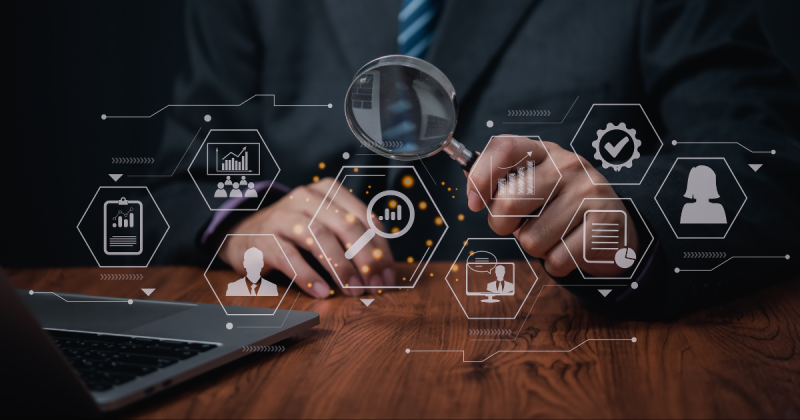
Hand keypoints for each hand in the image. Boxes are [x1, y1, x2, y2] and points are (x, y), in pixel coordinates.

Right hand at [220, 178, 395, 297]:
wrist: (245, 236)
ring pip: (320, 239)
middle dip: (365, 259)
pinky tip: (322, 292)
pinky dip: (308, 276)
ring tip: (353, 291)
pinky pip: (290, 257)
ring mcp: (283, 215)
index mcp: (329, 191)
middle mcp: (306, 197)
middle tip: (374, 286)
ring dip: (341, 268)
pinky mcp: (264, 237)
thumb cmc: (295, 234)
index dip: (381, 249)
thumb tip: (384, 270)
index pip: (365, 218)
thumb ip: (352, 239)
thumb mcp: (325, 226)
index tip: (389, 277)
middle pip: (346, 227)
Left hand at [465, 135, 638, 277]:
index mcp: (546, 153)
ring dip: (537, 248)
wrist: (618, 232)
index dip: (480, 177)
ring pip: (532, 239)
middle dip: (503, 225)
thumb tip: (470, 183)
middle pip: (508, 201)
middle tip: (520, 227)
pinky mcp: (604, 225)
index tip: (474, 203)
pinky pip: (557, 260)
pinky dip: (557, 264)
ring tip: (556, 236)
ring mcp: (589, 193)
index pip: (504, 148)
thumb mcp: (537, 187)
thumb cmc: (564, 210)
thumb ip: (504, 184)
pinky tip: (572, 249)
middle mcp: (569, 166)